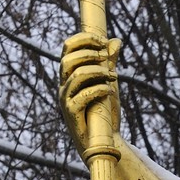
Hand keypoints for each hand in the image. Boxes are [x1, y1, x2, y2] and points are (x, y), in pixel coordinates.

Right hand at [59, 31, 120, 155]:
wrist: (106, 140)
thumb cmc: (105, 112)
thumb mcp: (109, 83)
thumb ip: (109, 62)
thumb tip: (115, 41)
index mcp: (70, 75)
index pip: (68, 49)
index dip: (83, 39)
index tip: (103, 40)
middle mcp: (64, 85)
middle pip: (68, 59)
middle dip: (89, 53)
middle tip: (107, 57)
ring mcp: (66, 100)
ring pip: (75, 76)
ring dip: (96, 71)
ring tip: (112, 75)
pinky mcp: (71, 114)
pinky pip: (81, 97)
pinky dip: (98, 89)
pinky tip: (109, 90)